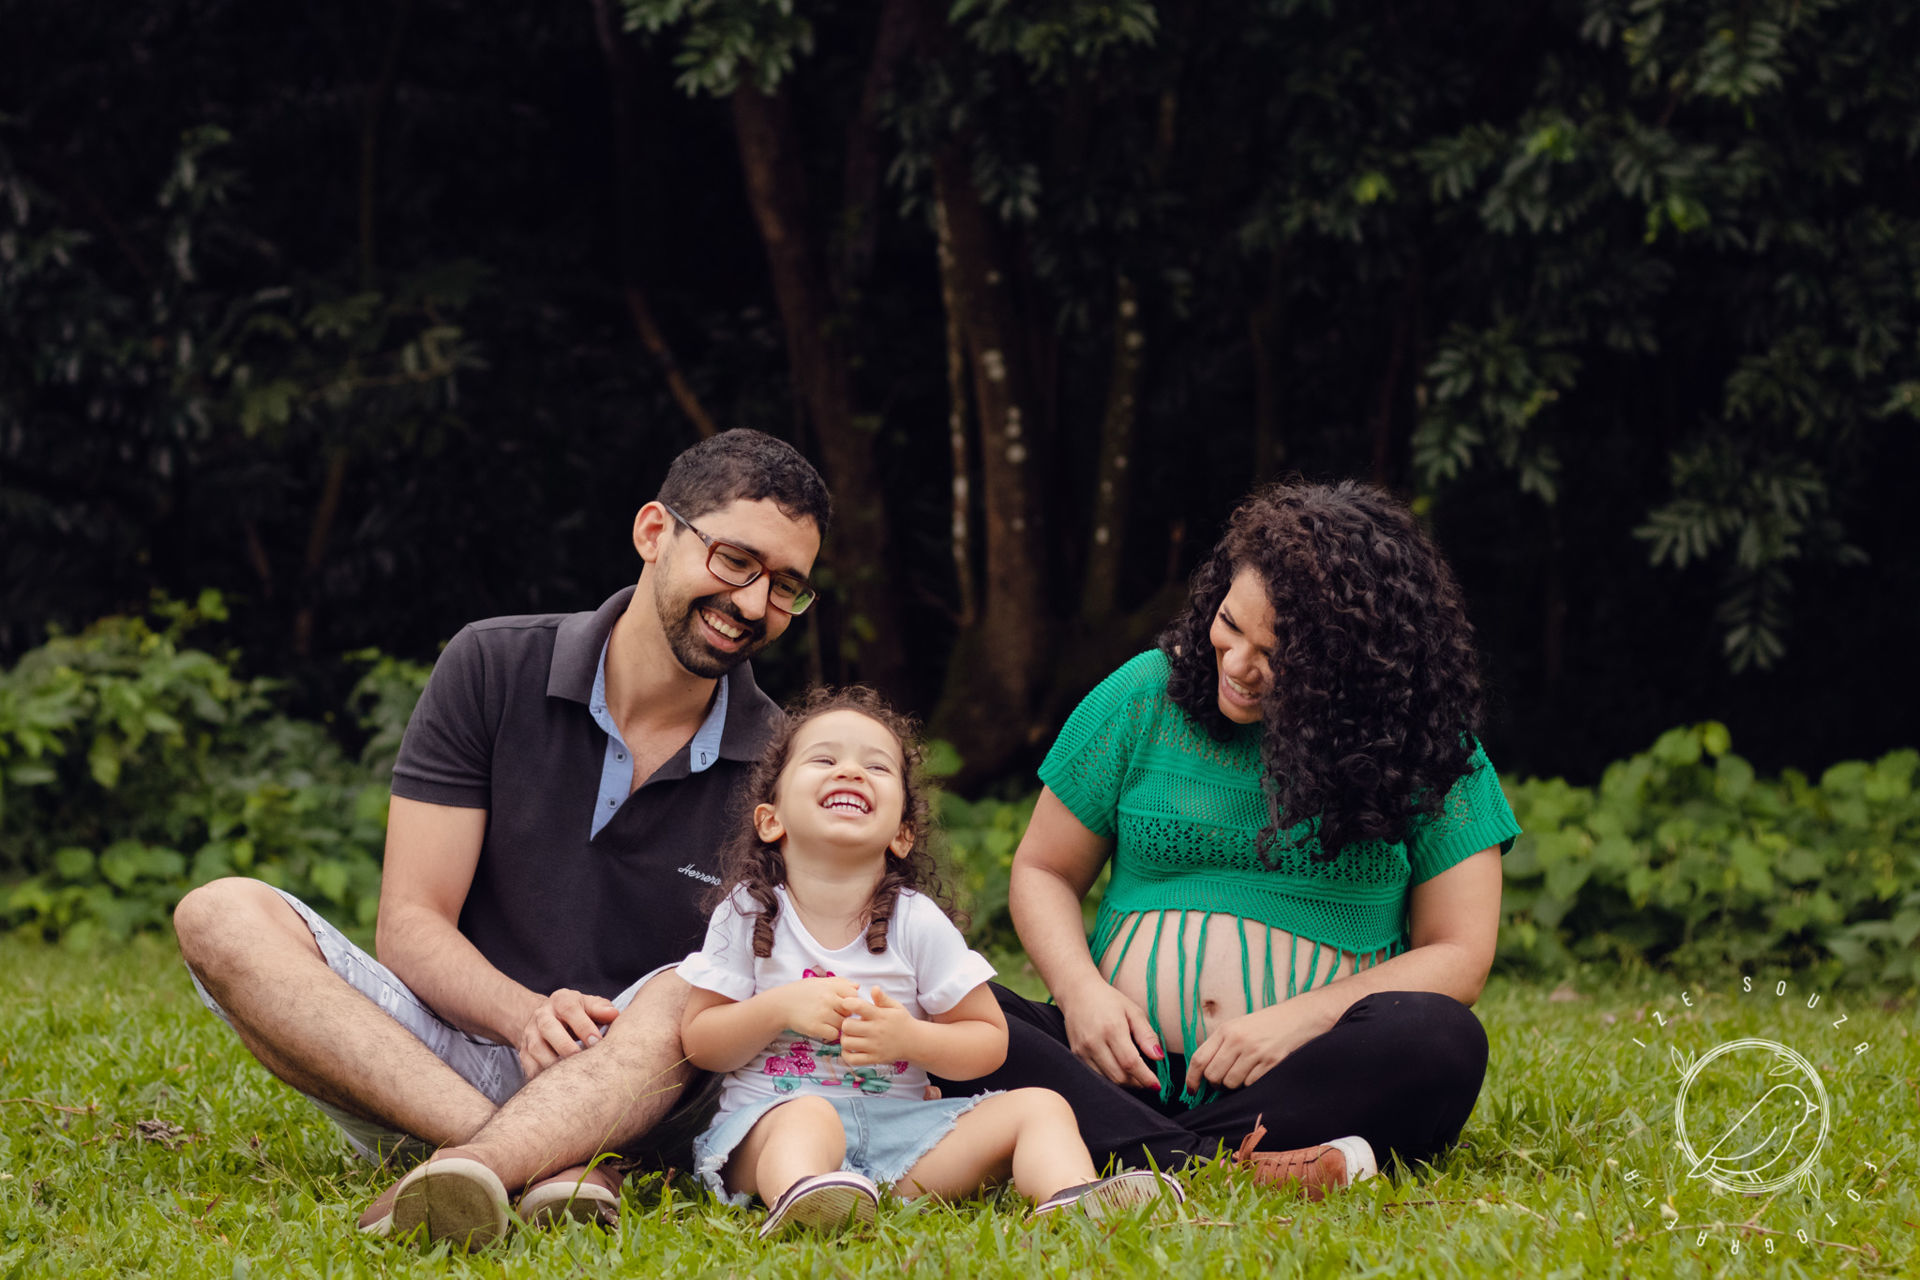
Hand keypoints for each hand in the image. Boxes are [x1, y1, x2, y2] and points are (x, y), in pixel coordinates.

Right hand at [517, 988, 618, 1078]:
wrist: (546, 1019)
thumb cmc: (577, 1014)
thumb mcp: (589, 1005)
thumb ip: (601, 1009)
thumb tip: (614, 1014)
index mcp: (561, 1000)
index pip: (570, 1009)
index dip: (583, 1026)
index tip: (597, 1042)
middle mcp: (542, 1015)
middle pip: (548, 1028)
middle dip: (566, 1046)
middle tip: (583, 1062)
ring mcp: (530, 1033)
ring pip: (536, 1049)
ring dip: (553, 1064)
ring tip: (572, 1076)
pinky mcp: (524, 1052)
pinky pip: (529, 1066)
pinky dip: (541, 1076)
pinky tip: (558, 1085)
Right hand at [776, 975, 861, 1041]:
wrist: (781, 1004)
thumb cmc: (802, 992)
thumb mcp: (820, 982)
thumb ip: (840, 983)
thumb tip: (857, 987)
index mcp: (830, 986)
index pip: (854, 995)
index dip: (850, 1001)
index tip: (842, 1003)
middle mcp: (828, 999)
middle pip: (849, 1011)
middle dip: (845, 1014)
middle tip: (835, 1014)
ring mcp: (822, 1014)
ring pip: (843, 1024)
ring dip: (838, 1025)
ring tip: (828, 1021)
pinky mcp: (815, 1027)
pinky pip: (834, 1035)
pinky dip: (830, 1034)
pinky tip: (823, 1028)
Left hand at [838, 987, 918, 1066]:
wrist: (915, 1042)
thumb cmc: (901, 1021)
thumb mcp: (895, 1006)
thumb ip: (882, 998)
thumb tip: (874, 988)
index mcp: (880, 1016)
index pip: (859, 1006)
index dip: (848, 1003)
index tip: (847, 1004)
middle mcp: (876, 1031)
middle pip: (847, 1026)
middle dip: (845, 1023)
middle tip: (850, 1023)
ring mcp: (875, 1047)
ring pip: (847, 1043)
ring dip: (845, 1038)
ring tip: (851, 1036)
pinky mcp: (874, 1059)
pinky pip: (852, 1059)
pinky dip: (846, 1054)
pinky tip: (851, 1048)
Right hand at [1058, 979, 1162, 1088]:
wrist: (1077, 992)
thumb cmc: (1108, 1000)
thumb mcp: (1133, 1011)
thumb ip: (1146, 1035)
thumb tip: (1159, 1057)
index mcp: (1112, 1029)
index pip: (1131, 1063)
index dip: (1145, 1078)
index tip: (1157, 1085)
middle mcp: (1095, 1042)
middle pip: (1119, 1076)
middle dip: (1137, 1083)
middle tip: (1147, 1079)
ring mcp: (1083, 1050)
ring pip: (1107, 1080)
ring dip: (1124, 1083)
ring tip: (1134, 1075)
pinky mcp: (1076, 1054)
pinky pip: (1096, 1074)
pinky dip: (1110, 1078)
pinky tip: (1118, 1070)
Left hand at [1184, 1001, 1324, 1092]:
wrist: (1298, 1018)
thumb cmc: (1265, 1025)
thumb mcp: (1238, 1027)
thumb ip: (1220, 1046)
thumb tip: (1203, 1074)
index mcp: (1225, 1030)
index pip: (1199, 1059)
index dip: (1191, 1078)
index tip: (1191, 1090)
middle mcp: (1237, 1040)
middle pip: (1213, 1076)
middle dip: (1216, 1084)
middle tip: (1224, 1081)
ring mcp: (1254, 1052)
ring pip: (1231, 1083)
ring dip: (1235, 1084)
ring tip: (1244, 1072)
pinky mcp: (1271, 1063)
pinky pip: (1251, 1084)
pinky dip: (1252, 1083)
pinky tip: (1259, 1071)